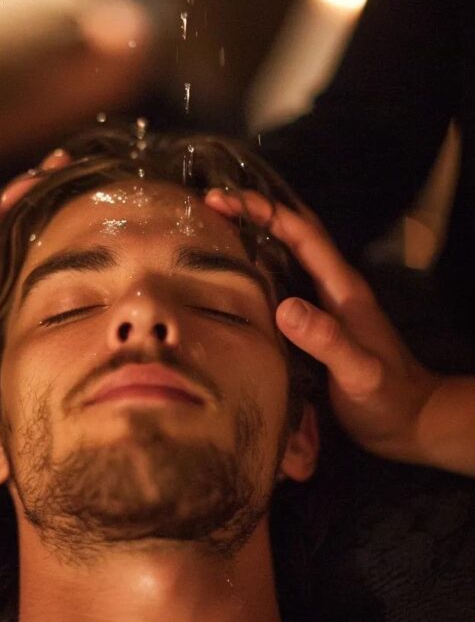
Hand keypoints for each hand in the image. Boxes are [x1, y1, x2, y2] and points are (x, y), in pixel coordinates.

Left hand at [0, 149, 68, 430]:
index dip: (6, 205)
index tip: (34, 177)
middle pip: (8, 225)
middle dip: (35, 191)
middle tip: (69, 161)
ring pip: (26, 243)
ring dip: (51, 212)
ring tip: (87, 184)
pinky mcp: (13, 310)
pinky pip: (38, 272)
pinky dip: (60, 250)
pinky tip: (91, 242)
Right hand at [205, 187, 439, 464]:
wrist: (411, 422)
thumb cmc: (387, 397)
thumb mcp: (359, 372)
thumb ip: (327, 339)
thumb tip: (285, 307)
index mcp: (342, 287)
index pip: (302, 234)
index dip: (265, 211)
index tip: (222, 200)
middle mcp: (331, 288)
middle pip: (293, 236)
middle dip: (255, 213)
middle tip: (210, 205)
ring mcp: (323, 306)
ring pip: (286, 259)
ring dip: (253, 240)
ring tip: (210, 234)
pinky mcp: (313, 327)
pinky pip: (280, 288)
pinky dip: (255, 274)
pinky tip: (229, 285)